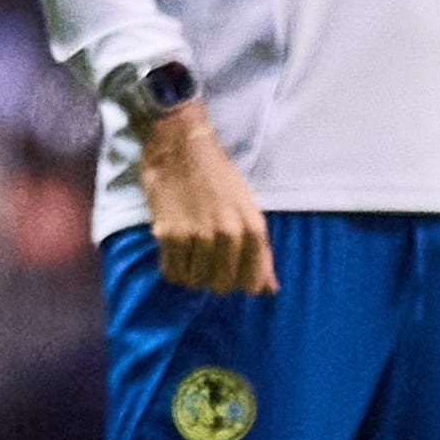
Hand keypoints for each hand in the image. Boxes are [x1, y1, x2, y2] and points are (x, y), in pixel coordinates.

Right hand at [136, 100, 275, 293]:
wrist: (181, 149)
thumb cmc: (218, 178)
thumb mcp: (247, 208)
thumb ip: (259, 249)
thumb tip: (270, 290)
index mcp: (252, 225)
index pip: (254, 276)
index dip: (246, 284)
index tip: (238, 281)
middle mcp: (228, 233)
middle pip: (224, 284)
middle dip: (217, 280)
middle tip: (209, 263)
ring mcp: (198, 234)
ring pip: (196, 281)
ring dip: (193, 274)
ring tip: (191, 254)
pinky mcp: (170, 234)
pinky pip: (172, 272)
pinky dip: (173, 269)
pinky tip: (176, 254)